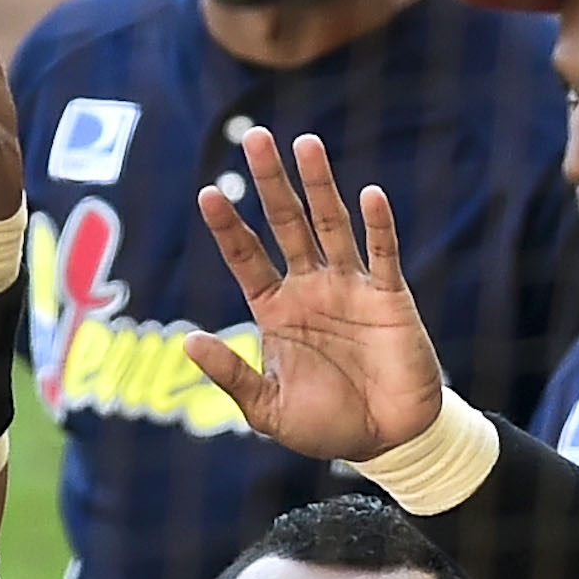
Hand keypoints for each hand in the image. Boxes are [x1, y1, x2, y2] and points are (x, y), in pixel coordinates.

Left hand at [183, 128, 446, 463]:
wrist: (386, 441)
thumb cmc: (325, 425)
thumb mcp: (268, 409)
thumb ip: (232, 375)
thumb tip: (188, 341)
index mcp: (276, 310)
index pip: (246, 257)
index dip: (228, 227)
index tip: (207, 194)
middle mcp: (311, 288)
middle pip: (286, 224)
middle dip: (271, 183)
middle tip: (254, 137)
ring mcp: (351, 287)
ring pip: (332, 225)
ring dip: (321, 185)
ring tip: (306, 143)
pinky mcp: (390, 297)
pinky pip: (384, 254)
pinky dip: (379, 225)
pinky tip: (370, 195)